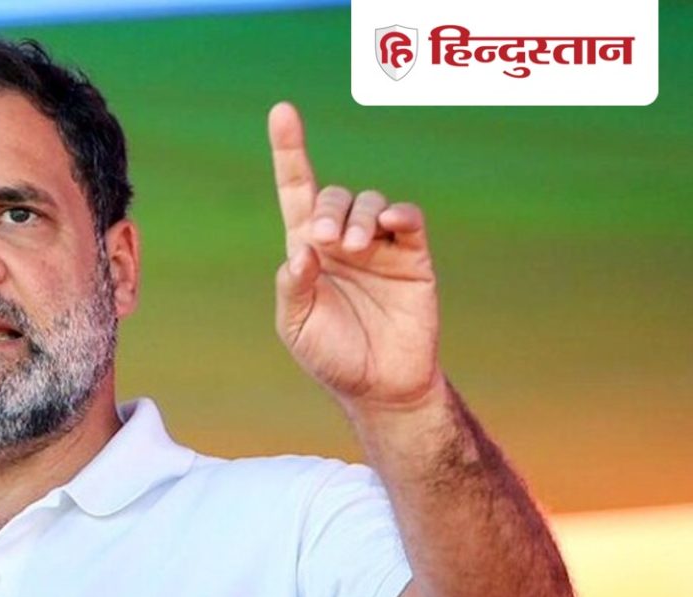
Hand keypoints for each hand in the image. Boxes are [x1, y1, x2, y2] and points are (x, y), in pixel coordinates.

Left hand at [268, 102, 441, 412]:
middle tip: (326, 241)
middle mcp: (342, 240)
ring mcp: (378, 245)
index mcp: (307, 250)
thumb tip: (301, 248)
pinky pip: (407, 218)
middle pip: (333, 196)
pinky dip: (397, 214)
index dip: (290, 151)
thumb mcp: (298, 325)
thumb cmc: (331, 356)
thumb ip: (294, 286)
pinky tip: (388, 225)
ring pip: (368, 202)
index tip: (282, 112)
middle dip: (328, 210)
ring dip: (358, 217)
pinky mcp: (412, 256)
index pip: (296, 191)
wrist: (380, 385)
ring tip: (354, 249)